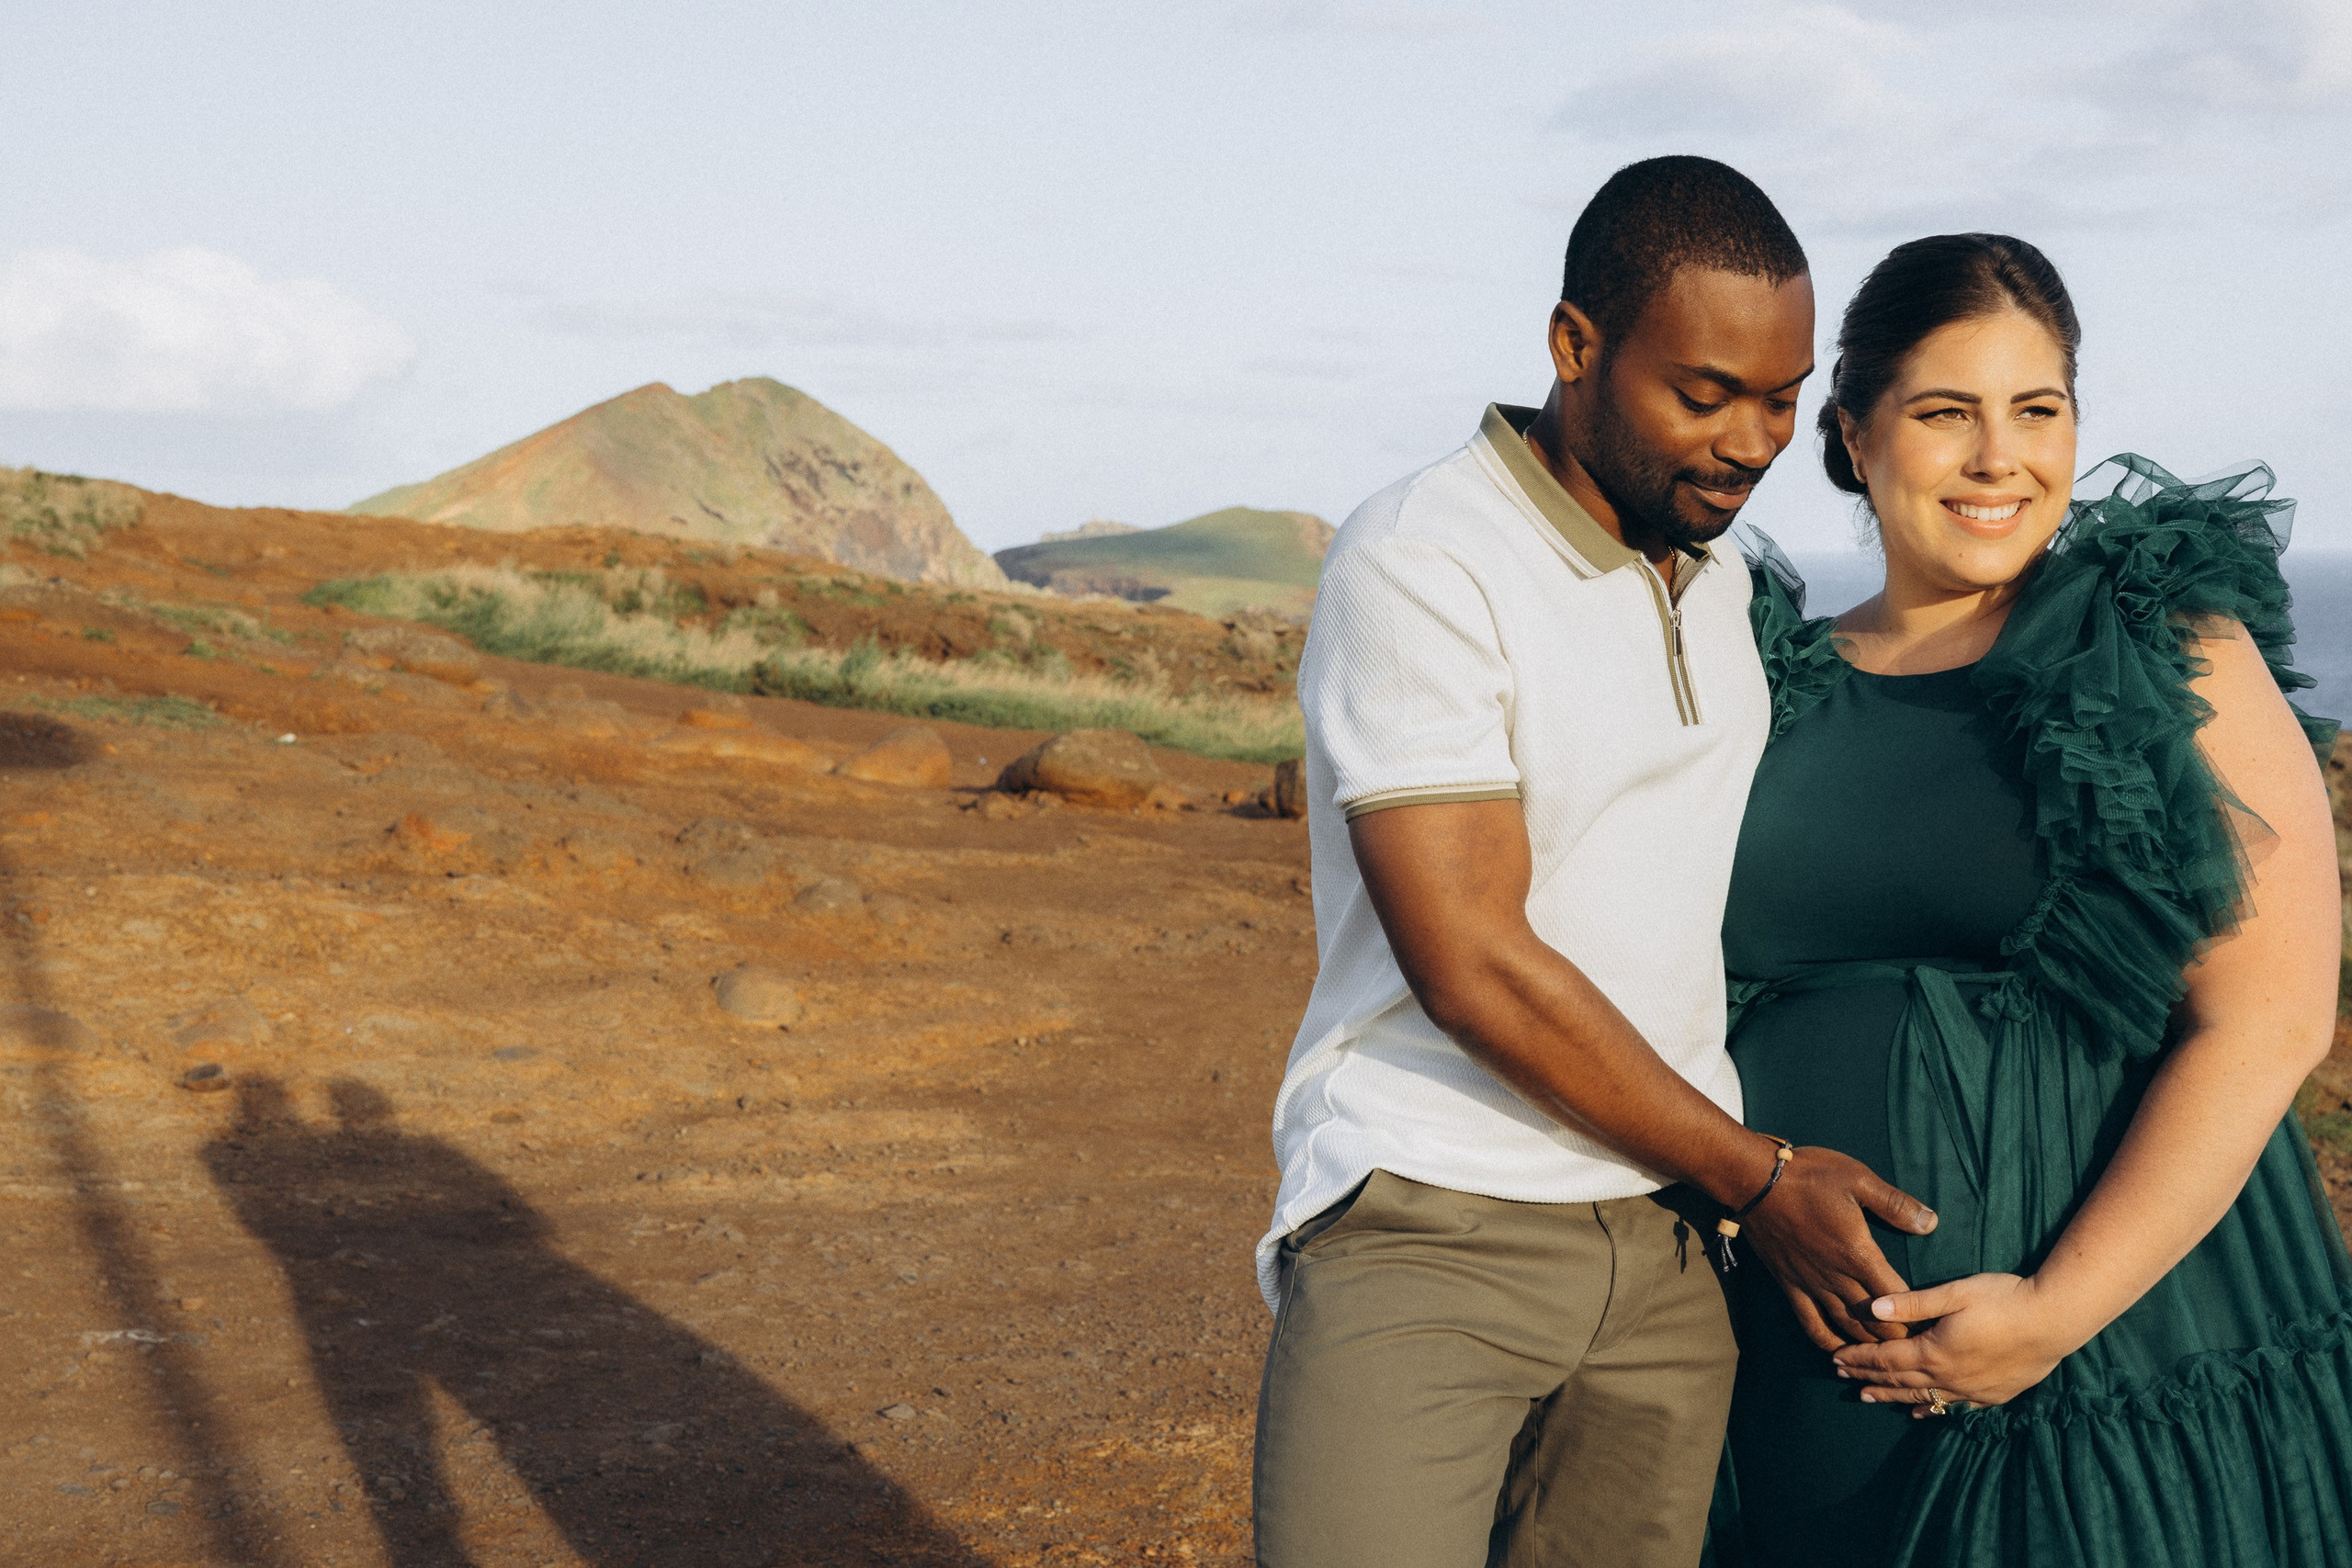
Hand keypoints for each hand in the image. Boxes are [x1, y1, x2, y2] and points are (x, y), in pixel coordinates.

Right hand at [1737, 1146, 1937, 1351]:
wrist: (1755, 1181)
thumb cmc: (1810, 1176)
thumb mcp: (1859, 1179)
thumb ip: (1896, 1205)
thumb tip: (1931, 1223)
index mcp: (1858, 1253)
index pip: (1895, 1297)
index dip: (1917, 1315)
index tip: (1934, 1325)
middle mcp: (1836, 1276)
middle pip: (1874, 1320)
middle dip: (1899, 1336)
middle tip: (1918, 1346)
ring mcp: (1811, 1283)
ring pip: (1846, 1326)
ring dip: (1869, 1343)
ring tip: (1889, 1353)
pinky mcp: (1791, 1284)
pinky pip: (1810, 1323)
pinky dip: (1827, 1341)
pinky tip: (1840, 1351)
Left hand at [1830, 1273, 2070, 1414]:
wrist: (2055, 1321)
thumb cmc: (2004, 1299)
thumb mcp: (1955, 1293)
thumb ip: (1913, 1302)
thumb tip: (1872, 1308)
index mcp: (1934, 1351)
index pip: (1886, 1358)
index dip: (1859, 1359)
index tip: (1835, 1359)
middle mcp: (1949, 1376)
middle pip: (1899, 1381)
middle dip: (1868, 1378)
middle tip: (1842, 1378)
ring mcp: (1972, 1390)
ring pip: (1922, 1398)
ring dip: (1892, 1397)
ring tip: (1868, 1398)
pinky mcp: (1993, 1395)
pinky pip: (1954, 1408)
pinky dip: (1931, 1410)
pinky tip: (1921, 1413)